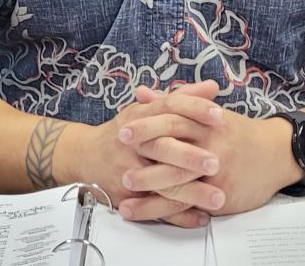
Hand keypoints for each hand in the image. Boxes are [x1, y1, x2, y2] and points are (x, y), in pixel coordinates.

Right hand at [63, 82, 221, 226]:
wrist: (85, 157)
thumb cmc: (126, 131)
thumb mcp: (148, 109)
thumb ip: (181, 98)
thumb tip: (213, 87)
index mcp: (141, 116)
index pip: (169, 107)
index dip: (194, 109)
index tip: (219, 116)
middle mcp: (133, 142)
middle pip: (163, 147)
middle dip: (190, 156)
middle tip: (217, 163)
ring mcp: (128, 170)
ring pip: (161, 183)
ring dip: (191, 192)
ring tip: (218, 197)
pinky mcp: (125, 196)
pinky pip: (155, 208)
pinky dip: (179, 216)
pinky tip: (201, 216)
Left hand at [116, 85, 302, 221]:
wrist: (278, 154)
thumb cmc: (239, 133)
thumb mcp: (209, 113)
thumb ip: (174, 102)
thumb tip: (142, 93)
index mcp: (207, 121)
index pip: (173, 119)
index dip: (147, 125)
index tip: (123, 130)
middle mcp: (212, 143)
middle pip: (173, 146)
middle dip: (144, 155)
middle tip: (119, 160)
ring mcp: (217, 170)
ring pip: (178, 179)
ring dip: (149, 186)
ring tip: (124, 191)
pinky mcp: (221, 193)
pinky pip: (190, 202)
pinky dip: (166, 209)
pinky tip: (147, 211)